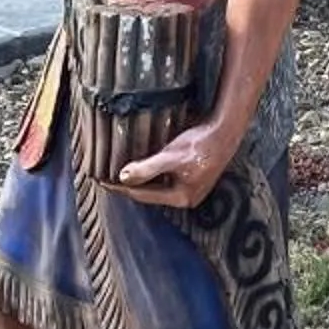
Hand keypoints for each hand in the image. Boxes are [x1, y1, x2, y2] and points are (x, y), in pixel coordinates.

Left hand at [115, 117, 241, 208]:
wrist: (226, 130)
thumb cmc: (202, 144)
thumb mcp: (171, 156)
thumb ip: (147, 168)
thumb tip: (123, 177)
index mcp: (181, 198)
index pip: (142, 195)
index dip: (121, 188)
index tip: (102, 181)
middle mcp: (186, 197)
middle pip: (150, 193)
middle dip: (130, 185)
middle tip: (107, 177)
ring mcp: (190, 187)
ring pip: (157, 185)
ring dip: (141, 178)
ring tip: (121, 171)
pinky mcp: (192, 175)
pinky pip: (165, 178)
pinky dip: (152, 172)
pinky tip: (142, 164)